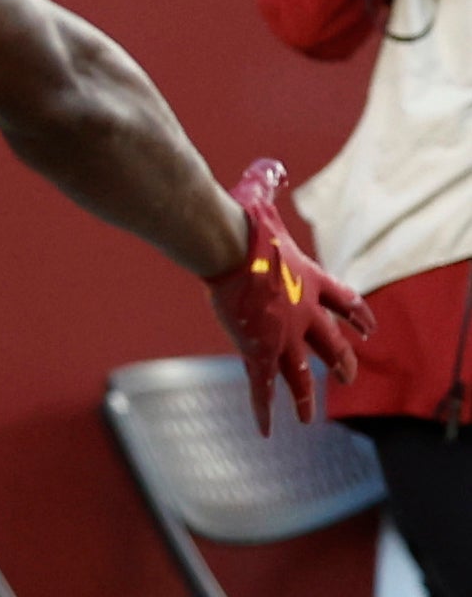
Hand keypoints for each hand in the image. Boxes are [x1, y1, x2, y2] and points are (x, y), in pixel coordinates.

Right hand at [205, 159, 373, 434]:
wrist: (228, 247)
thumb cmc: (242, 222)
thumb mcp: (257, 197)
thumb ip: (266, 180)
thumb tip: (269, 164)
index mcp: (310, 279)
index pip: (344, 300)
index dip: (357, 314)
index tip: (369, 327)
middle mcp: (304, 313)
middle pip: (330, 343)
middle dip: (340, 360)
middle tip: (348, 374)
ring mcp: (283, 336)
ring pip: (301, 374)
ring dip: (307, 397)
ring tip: (310, 418)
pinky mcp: (258, 351)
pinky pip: (262, 388)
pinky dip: (263, 411)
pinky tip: (265, 432)